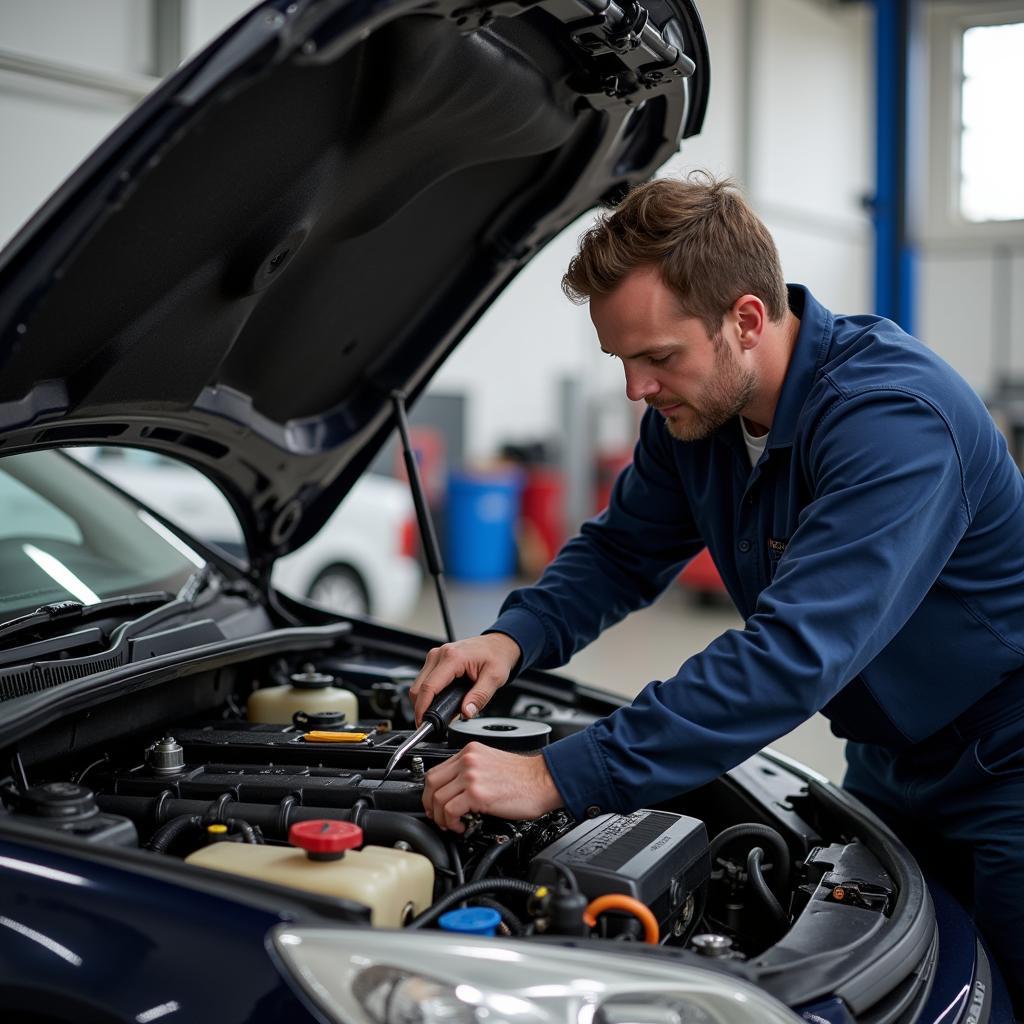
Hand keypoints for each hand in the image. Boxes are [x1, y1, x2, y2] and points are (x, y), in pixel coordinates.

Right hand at [409, 633, 520, 724]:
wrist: (497, 644)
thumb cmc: (496, 656)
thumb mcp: (494, 678)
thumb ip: (480, 697)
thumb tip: (466, 712)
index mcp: (453, 657)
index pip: (429, 687)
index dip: (422, 708)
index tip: (423, 723)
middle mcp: (440, 654)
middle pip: (418, 687)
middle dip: (421, 707)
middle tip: (433, 723)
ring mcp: (436, 656)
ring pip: (418, 684)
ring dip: (424, 700)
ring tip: (439, 712)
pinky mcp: (436, 660)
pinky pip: (424, 679)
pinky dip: (428, 693)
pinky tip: (439, 700)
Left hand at [422, 742, 563, 830]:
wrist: (545, 780)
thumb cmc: (525, 777)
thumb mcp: (491, 764)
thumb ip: (471, 771)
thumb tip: (455, 791)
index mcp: (470, 752)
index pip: (437, 770)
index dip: (431, 792)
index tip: (435, 805)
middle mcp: (468, 760)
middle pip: (431, 783)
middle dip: (429, 805)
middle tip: (437, 817)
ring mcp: (471, 776)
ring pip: (437, 798)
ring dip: (440, 818)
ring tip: (452, 825)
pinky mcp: (477, 793)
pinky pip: (449, 810)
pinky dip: (451, 822)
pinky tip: (461, 826)